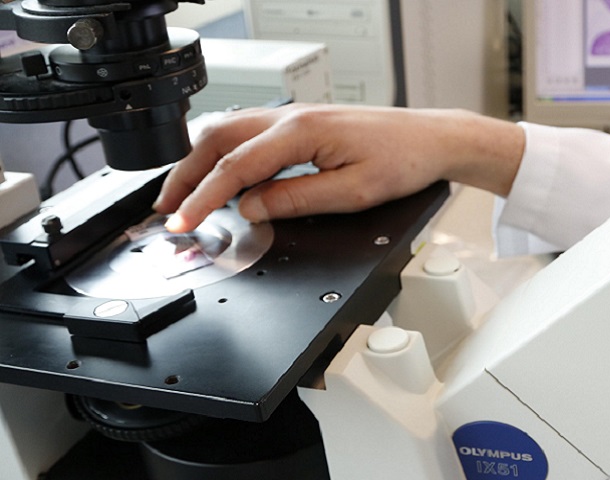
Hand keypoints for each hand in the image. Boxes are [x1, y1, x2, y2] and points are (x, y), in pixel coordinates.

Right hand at [153, 103, 524, 232]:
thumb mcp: (352, 192)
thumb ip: (296, 200)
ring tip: (184, 194)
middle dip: (185, 175)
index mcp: (300, 132)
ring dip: (200, 162)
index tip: (182, 222)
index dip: (203, 198)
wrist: (432, 139)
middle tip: (166, 209)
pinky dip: (223, 156)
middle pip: (217, 140)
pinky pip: (248, 134)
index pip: (235, 167)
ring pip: (227, 132)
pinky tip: (221, 175)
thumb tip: (252, 208)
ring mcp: (294, 117)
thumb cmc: (403, 160)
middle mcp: (291, 117)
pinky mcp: (301, 124)